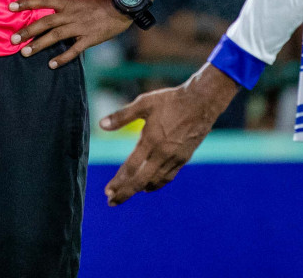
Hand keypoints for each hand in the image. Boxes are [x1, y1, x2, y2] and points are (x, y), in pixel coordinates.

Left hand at [10, 0, 131, 67]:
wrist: (122, 5)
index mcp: (67, 2)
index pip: (43, 1)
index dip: (26, 4)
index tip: (10, 7)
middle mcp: (70, 14)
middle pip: (44, 23)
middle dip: (27, 31)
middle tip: (13, 40)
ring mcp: (79, 27)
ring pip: (54, 37)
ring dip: (38, 45)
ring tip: (25, 52)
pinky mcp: (89, 39)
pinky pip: (73, 50)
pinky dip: (62, 58)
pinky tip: (51, 64)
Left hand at [100, 65, 236, 204]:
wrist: (201, 103)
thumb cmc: (170, 100)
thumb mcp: (144, 103)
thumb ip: (121, 116)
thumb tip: (101, 125)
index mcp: (150, 141)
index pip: (130, 168)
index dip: (118, 181)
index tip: (107, 192)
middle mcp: (162, 154)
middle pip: (141, 181)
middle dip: (125, 193)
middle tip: (111, 202)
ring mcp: (174, 158)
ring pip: (155, 181)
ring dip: (139, 189)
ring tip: (126, 194)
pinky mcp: (184, 158)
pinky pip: (168, 177)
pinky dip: (156, 184)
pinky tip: (149, 187)